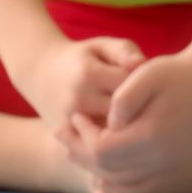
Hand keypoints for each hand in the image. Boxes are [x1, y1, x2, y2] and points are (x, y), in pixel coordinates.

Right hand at [22, 37, 144, 151]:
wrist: (40, 75)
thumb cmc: (82, 58)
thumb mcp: (101, 46)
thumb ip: (125, 52)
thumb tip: (141, 64)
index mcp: (89, 75)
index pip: (133, 85)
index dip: (148, 86)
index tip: (150, 84)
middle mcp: (79, 101)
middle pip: (127, 112)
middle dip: (144, 109)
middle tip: (150, 104)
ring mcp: (72, 124)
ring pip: (118, 133)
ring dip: (133, 127)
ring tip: (139, 116)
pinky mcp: (70, 139)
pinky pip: (103, 146)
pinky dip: (117, 141)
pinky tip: (125, 130)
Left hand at [71, 51, 191, 190]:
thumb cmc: (174, 73)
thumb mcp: (145, 74)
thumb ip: (122, 100)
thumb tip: (108, 125)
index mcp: (154, 135)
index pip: (103, 149)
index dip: (82, 136)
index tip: (74, 117)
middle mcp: (164, 157)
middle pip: (108, 168)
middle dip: (81, 152)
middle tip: (64, 134)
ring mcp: (170, 165)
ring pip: (120, 181)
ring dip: (94, 167)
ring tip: (77, 149)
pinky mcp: (172, 165)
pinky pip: (137, 184)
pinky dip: (116, 179)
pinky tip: (102, 165)